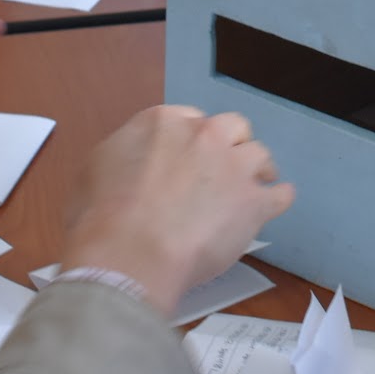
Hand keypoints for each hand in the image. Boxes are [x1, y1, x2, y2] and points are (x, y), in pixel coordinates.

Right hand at [61, 105, 295, 318]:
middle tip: (222, 170)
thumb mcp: (93, 170)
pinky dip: (278, 199)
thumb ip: (122, 156)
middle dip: (230, 145)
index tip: (189, 159)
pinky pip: (281, 194)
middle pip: (232, 127)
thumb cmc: (101, 218)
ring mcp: (234, 166)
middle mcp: (204, 135)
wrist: (128, 255)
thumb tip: (130, 166)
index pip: (190, 119)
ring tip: (249, 190)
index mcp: (164, 122)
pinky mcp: (254, 202)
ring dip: (256, 170)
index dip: (191, 141)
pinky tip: (272, 207)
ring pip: (260, 155)